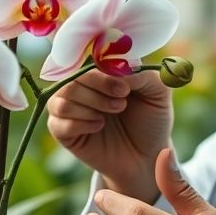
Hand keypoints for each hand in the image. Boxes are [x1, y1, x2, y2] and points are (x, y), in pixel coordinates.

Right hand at [46, 69, 172, 202]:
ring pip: (62, 99)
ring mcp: (68, 108)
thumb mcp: (157, 92)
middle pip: (71, 77)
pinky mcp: (63, 132)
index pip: (86, 58)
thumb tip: (119, 68)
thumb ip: (142, 74)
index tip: (125, 88)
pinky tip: (99, 126)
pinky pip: (58, 123)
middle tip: (122, 103)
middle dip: (99, 88)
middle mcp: (80, 86)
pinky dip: (80, 124)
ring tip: (113, 113)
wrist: (147, 156)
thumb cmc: (151, 120)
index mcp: (99, 70)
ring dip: (91, 105)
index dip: (103, 71)